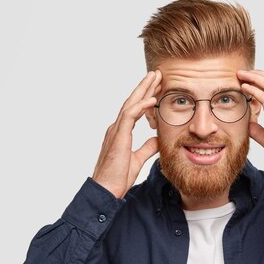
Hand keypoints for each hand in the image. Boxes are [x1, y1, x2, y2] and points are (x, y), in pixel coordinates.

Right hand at [92, 71, 161, 197]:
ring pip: (130, 104)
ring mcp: (116, 131)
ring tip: (154, 77)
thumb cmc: (118, 178)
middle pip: (132, 102)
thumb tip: (157, 140)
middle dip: (144, 87)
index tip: (157, 88)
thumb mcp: (138, 159)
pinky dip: (140, 106)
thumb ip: (147, 148)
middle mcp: (116, 128)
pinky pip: (129, 116)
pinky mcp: (117, 136)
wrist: (106, 190)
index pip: (134, 110)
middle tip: (156, 74)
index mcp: (121, 132)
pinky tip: (152, 99)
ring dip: (143, 90)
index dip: (145, 97)